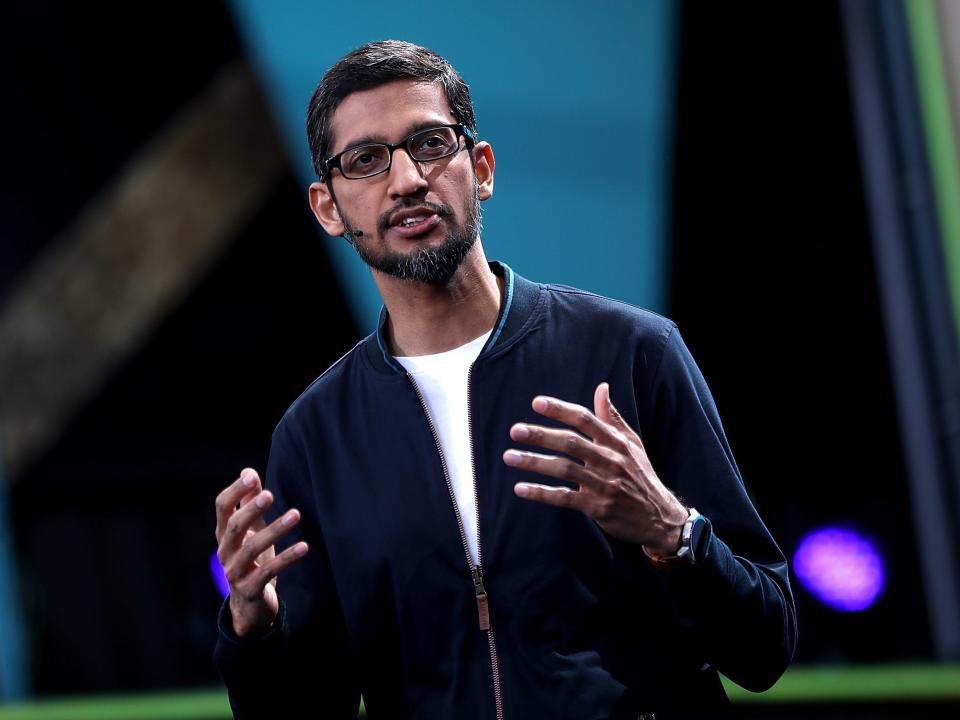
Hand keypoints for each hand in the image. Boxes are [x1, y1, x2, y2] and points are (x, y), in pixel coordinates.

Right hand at [214, 468, 308, 636]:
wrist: (248, 604)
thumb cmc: (251, 559)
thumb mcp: (250, 530)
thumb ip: (248, 503)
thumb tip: (249, 472)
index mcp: (224, 533)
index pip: (222, 507)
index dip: (235, 491)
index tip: (252, 476)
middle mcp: (225, 551)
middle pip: (234, 527)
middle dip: (251, 510)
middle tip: (270, 494)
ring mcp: (235, 571)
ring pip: (251, 549)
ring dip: (274, 530)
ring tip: (295, 514)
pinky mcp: (249, 589)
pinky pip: (268, 572)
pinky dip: (287, 558)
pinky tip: (304, 546)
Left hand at [503, 382, 687, 555]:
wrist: (659, 516)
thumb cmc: (640, 475)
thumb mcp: (632, 444)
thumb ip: (612, 417)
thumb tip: (601, 387)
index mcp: (617, 442)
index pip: (585, 419)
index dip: (560, 410)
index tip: (537, 403)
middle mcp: (611, 460)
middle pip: (571, 442)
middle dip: (541, 435)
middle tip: (515, 431)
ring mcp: (604, 484)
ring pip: (564, 469)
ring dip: (534, 462)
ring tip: (509, 456)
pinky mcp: (597, 507)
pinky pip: (564, 497)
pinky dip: (541, 493)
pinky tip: (521, 488)